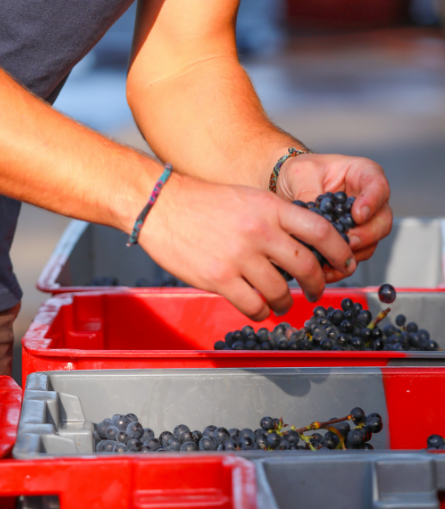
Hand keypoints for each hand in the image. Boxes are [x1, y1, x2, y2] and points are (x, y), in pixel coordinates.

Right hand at [139, 173, 357, 320]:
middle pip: (307, 265)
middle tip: (316, 290)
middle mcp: (260, 231)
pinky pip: (254, 306)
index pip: (321, 229)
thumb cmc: (204, 202)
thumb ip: (276, 218)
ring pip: (281, 292)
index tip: (346, 262)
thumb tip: (304, 246)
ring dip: (285, 303)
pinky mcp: (220, 278)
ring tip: (280, 302)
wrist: (161, 205)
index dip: (340, 250)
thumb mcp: (248, 198)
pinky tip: (257, 305)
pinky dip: (261, 311)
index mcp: (270, 207)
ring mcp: (240, 256)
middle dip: (318, 284)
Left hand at [276, 152, 392, 283]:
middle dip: (366, 235)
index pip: (378, 186)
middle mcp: (368, 198)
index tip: (358, 215)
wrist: (287, 185)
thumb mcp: (301, 174)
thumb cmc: (300, 171)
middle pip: (382, 220)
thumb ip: (310, 192)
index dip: (372, 202)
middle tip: (348, 242)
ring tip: (333, 259)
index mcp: (362, 173)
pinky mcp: (351, 238)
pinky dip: (342, 264)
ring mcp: (363, 221)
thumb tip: (314, 219)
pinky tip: (327, 268)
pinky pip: (355, 255)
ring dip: (354, 253)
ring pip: (372, 242)